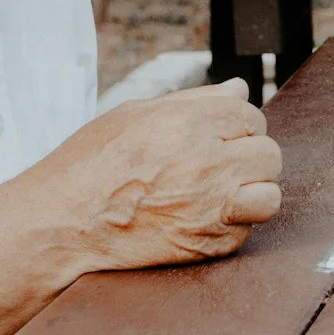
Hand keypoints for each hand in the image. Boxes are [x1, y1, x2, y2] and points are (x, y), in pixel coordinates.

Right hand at [20, 81, 282, 271]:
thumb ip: (194, 101)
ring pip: (271, 193)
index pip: (250, 114)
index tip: (215, 137)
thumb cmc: (89, 165)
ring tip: (224, 194)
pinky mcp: (208, 244)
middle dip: (248, 156)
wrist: (62, 225)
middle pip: (268, 152)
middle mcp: (208, 162)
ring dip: (253, 192)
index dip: (234, 125)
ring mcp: (211, 206)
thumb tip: (238, 90)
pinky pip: (247, 231)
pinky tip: (204, 219)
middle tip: (218, 166)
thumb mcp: (134, 115)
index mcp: (191, 123)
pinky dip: (232, 226)